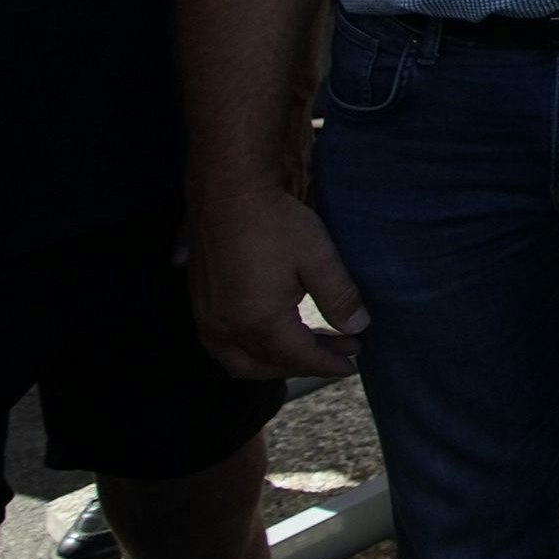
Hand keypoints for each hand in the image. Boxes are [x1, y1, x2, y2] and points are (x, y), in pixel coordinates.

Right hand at [188, 186, 368, 380]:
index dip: (328, 364)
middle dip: (304, 365)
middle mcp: (227, 329)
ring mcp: (208, 319)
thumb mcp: (318, 257)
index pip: (299, 357)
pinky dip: (250, 352)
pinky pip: (223, 346)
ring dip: (275, 363)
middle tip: (338, 350)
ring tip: (308, 347)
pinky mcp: (199, 306)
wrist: (226, 192)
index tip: (352, 364)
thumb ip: (339, 297)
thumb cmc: (274, 222)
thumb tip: (358, 328)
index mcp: (259, 322)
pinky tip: (270, 336)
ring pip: (241, 362)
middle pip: (268, 366)